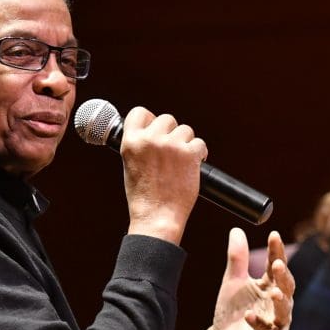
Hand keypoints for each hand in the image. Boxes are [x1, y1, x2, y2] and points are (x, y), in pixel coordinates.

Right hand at [120, 107, 206, 243]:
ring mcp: (171, 146)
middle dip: (171, 133)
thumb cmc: (144, 197)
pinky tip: (194, 165)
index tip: (155, 127)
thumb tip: (153, 131)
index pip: (140, 112)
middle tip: (171, 151)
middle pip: (167, 119)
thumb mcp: (130, 165)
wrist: (157, 217)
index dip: (150, 119)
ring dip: (186, 143)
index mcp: (131, 142)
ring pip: (185, 130)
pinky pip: (199, 144)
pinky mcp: (189, 154)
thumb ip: (139, 145)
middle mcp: (150, 140)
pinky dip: (199, 154)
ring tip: (181, 162)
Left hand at [204, 229, 293, 329]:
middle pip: (286, 285)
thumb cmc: (232, 309)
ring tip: (273, 291)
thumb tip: (236, 229)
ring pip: (284, 309)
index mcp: (270, 284)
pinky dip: (259, 323)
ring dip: (280, 299)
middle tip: (277, 263)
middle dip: (283, 274)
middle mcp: (278, 301)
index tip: (274, 235)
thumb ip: (237, 258)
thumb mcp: (232, 280)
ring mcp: (278, 321)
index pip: (276, 264)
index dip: (276, 250)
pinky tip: (249, 315)